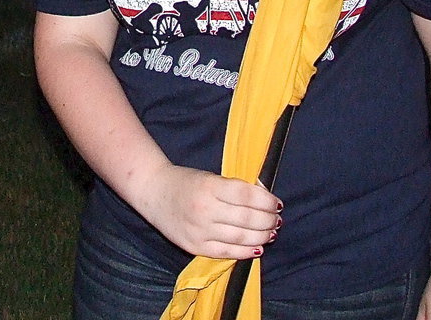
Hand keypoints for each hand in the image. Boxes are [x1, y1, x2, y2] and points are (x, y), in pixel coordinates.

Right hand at [136, 163, 281, 259]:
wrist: (153, 191)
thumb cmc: (185, 181)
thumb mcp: (209, 177)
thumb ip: (234, 188)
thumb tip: (265, 199)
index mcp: (209, 187)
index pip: (247, 196)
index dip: (266, 201)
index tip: (277, 203)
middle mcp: (205, 210)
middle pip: (247, 219)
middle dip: (268, 220)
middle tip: (277, 219)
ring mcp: (200, 230)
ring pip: (241, 238)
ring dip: (261, 236)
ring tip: (270, 233)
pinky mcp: (195, 246)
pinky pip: (227, 252)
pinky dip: (246, 252)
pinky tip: (256, 248)